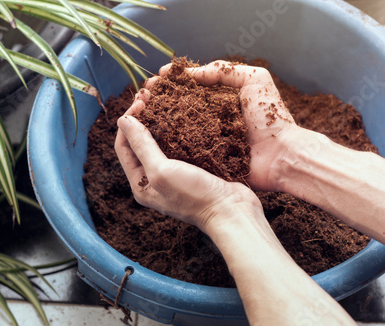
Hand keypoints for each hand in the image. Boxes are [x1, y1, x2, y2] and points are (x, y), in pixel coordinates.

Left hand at [115, 90, 262, 231]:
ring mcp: (174, 174)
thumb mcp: (162, 171)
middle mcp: (154, 179)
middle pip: (140, 142)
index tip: (139, 101)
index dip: (127, 122)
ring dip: (160, 119)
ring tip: (165, 98)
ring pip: (160, 140)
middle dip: (142, 117)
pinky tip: (185, 112)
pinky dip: (179, 127)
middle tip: (150, 94)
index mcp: (141, 184)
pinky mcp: (193, 168)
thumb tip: (123, 120)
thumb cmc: (194, 195)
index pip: (123, 146)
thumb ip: (142, 146)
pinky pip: (180, 143)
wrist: (233, 212)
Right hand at [147, 60, 300, 190]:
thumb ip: (224, 70)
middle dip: (159, 96)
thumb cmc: (271, 117)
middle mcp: (209, 117)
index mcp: (220, 98)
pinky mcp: (204, 158)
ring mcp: (205, 138)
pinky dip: (165, 140)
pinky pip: (181, 147)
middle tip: (143, 94)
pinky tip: (149, 133)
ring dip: (157, 116)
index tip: (157, 77)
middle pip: (178, 103)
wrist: (282, 156)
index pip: (190, 84)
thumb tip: (190, 73)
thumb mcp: (255, 80)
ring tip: (141, 109)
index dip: (172, 79)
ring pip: (175, 124)